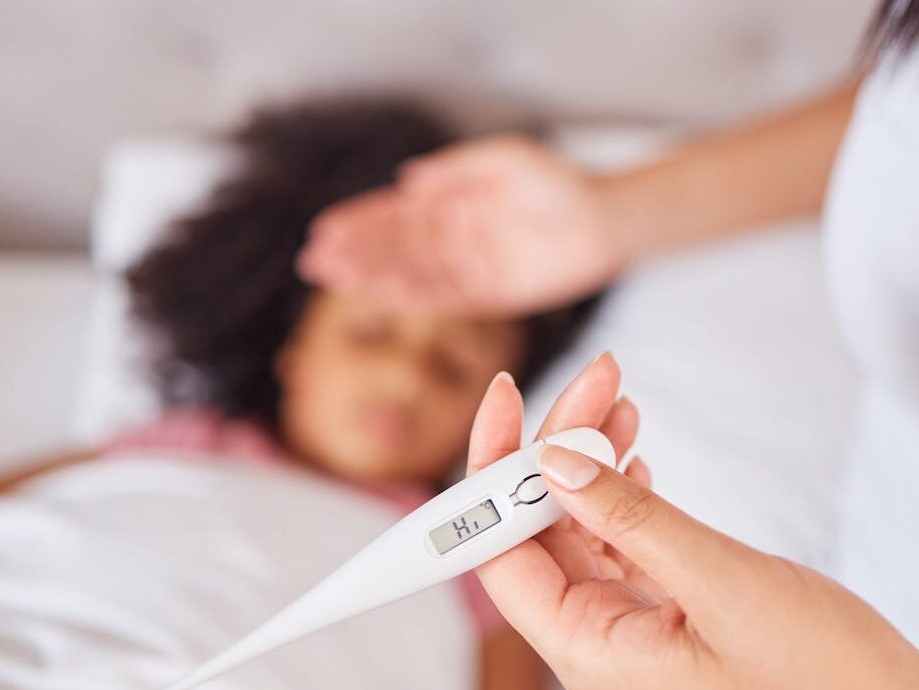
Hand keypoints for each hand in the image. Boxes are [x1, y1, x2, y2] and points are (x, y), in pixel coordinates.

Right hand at [298, 135, 622, 315]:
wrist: (605, 223)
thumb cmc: (560, 184)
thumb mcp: (509, 161)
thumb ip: (460, 170)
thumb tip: (408, 182)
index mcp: (451, 202)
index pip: (395, 214)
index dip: (359, 222)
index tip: (324, 230)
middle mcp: (452, 237)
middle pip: (393, 247)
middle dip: (353, 253)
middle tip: (313, 261)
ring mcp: (467, 268)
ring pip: (410, 274)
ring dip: (372, 276)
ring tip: (336, 279)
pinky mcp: (488, 297)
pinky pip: (443, 299)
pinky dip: (413, 297)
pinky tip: (383, 295)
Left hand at [467, 354, 918, 689]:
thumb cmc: (821, 680)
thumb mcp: (720, 582)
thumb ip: (631, 517)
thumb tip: (554, 459)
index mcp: (586, 651)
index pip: (499, 552)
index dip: (492, 473)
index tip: (509, 398)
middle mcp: (594, 640)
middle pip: (538, 528)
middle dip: (556, 447)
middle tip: (601, 377)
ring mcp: (629, 625)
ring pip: (580, 527)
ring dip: (590, 461)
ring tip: (617, 399)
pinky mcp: (666, 611)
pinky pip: (620, 541)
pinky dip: (622, 491)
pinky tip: (634, 453)